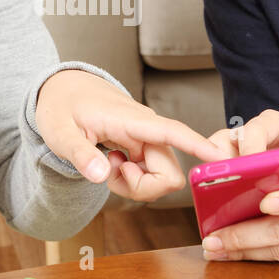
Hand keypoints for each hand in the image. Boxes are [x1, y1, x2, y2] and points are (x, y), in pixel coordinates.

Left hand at [35, 70, 223, 201]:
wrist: (63, 90)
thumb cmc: (61, 106)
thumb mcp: (59, 131)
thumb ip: (79, 154)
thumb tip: (102, 175)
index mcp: (131, 120)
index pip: (172, 131)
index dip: (198, 145)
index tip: (220, 157)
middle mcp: (147, 130)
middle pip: (170, 174)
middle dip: (143, 188)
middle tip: (110, 173)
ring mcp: (148, 140)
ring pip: (162, 178)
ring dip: (135, 185)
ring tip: (107, 165)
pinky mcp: (144, 147)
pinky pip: (150, 175)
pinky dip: (130, 180)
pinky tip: (111, 164)